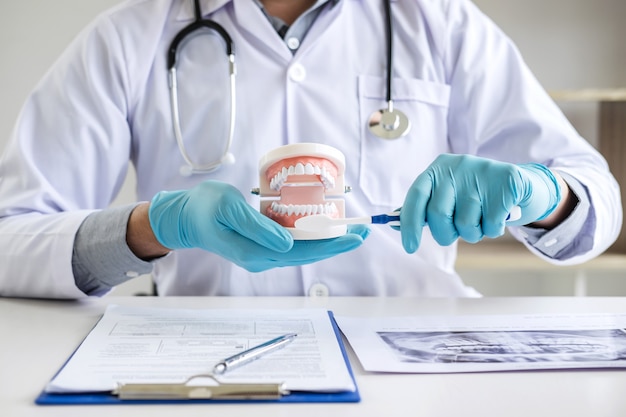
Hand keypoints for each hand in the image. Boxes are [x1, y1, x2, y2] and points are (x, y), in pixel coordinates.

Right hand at [148, 180, 368, 270]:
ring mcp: (261, 255)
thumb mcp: (228, 209)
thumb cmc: (204, 208)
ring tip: (350, 230)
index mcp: (254, 252)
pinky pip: (292, 245)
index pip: (301, 251)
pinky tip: (325, 229)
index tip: (353, 235)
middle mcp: (261, 258)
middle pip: (307, 254)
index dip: (330, 244)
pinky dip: (311, 238)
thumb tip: (288, 242)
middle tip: (363, 231)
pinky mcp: (261, 248)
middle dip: (336, 243)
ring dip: (327, 241)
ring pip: (301, 251)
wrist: (185, 218)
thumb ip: (258, 226)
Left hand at [400, 154, 560, 252]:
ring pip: (466, 224)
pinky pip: (491, 226)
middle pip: (438, 215)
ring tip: (481, 219)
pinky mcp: (506, 183)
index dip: (409, 223)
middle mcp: (457, 167)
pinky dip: (493, 230)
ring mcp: (482, 172)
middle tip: (456, 232)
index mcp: (438, 169)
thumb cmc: (475, 195)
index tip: (410, 247)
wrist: (520, 184)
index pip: (416, 196)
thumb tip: (395, 225)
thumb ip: (424, 208)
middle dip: (445, 234)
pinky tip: (498, 217)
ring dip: (473, 233)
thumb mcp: (448, 195)